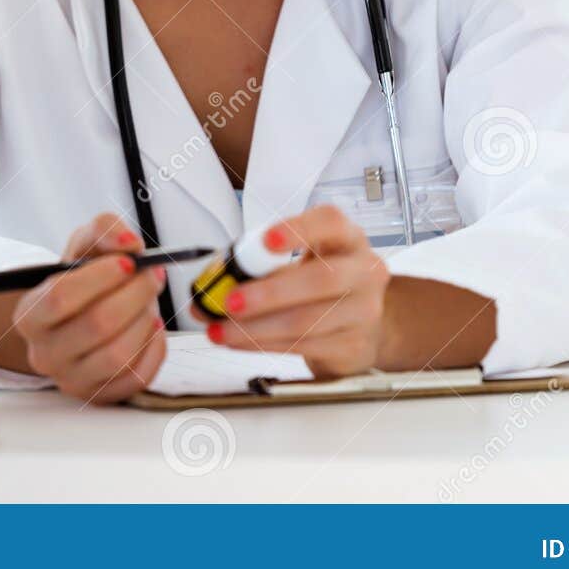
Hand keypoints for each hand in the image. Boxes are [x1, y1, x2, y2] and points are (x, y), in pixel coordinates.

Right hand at [9, 212, 167, 401]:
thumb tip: (129, 243)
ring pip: (119, 355)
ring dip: (145, 320)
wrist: (83, 314)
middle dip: (134, 294)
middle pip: (96, 326)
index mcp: (30, 315)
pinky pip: (138, 377)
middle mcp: (44, 354)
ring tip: (149, 300)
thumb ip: (105, 229)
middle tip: (152, 274)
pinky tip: (151, 327)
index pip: (60, 298)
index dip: (100, 277)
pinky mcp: (102, 396)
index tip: (129, 261)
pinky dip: (155, 348)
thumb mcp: (86, 243)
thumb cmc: (83, 279)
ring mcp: (72, 380)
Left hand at [195, 204, 389, 377]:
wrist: (359, 327)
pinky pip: (304, 346)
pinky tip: (241, 341)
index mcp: (346, 238)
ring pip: (308, 321)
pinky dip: (265, 344)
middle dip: (269, 292)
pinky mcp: (354, 346)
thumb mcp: (293, 264)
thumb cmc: (319, 287)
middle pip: (322, 278)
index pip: (330, 222)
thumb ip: (252, 270)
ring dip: (257, 327)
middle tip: (230, 301)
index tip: (266, 240)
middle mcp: (363, 271)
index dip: (298, 229)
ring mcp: (364, 311)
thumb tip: (204, 294)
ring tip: (222, 329)